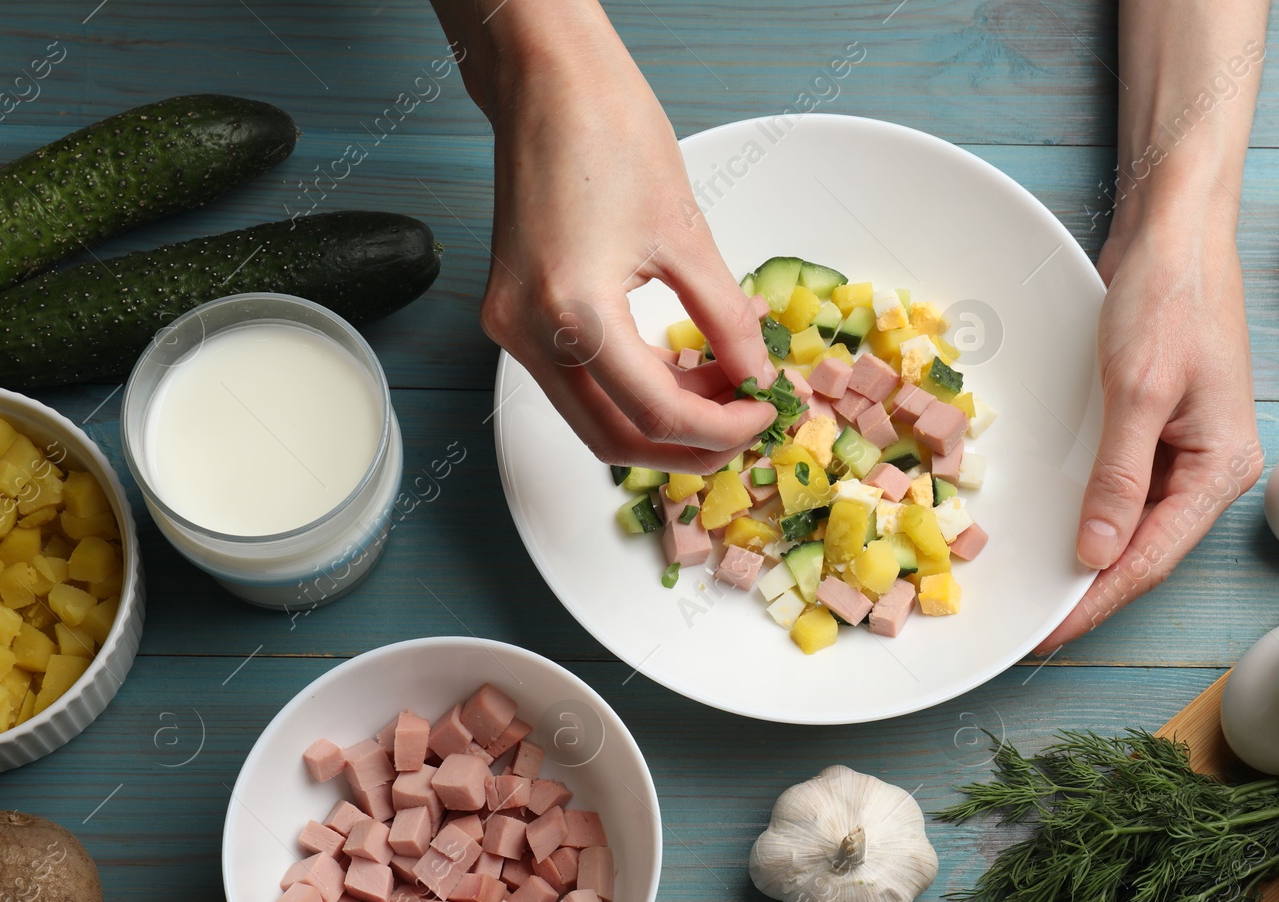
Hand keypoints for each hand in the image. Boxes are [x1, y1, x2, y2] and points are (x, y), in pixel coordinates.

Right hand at [463, 5, 772, 472]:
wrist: (545, 81)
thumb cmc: (610, 132)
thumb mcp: (688, 235)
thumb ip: (727, 320)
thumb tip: (757, 375)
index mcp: (572, 312)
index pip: (657, 415)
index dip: (723, 427)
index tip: (766, 409)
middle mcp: (528, 332)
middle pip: (615, 440)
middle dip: (690, 444)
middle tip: (748, 421)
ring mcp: (512, 328)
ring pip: (594, 420)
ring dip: (662, 419)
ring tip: (722, 387)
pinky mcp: (513, 315)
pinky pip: (578, 381)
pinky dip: (632, 388)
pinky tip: (681, 367)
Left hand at [1037, 221, 1262, 651]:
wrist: (1174, 230)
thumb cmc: (1168, 298)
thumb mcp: (1138, 390)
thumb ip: (1120, 476)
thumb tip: (1100, 555)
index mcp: (1221, 467)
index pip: (1152, 557)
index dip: (1098, 600)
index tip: (1050, 632)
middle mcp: (1209, 468)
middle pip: (1144, 549)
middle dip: (1091, 588)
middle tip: (1034, 624)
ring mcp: (1183, 450)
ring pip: (1131, 523)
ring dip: (1088, 555)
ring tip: (1038, 590)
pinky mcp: (1155, 428)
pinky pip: (1121, 488)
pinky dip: (1089, 512)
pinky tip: (1057, 531)